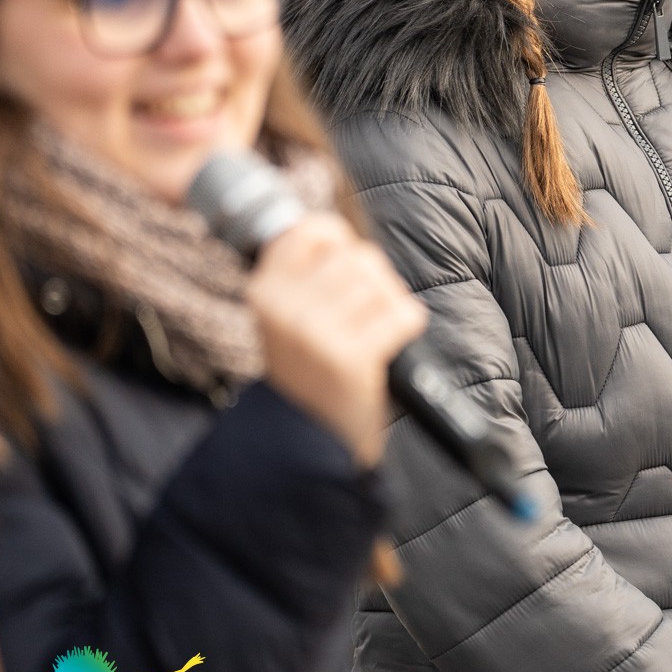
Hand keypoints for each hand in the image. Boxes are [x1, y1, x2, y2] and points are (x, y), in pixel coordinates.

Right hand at [244, 213, 426, 467]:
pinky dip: (407, 328)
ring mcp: (314, 332)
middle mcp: (283, 307)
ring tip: (374, 335)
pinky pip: (402, 315)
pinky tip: (388, 348)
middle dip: (376, 282)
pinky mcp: (349, 357)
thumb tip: (339, 229)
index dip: (340, 240)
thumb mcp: (289, 318)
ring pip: (382, 285)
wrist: (306, 441)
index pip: (311, 229)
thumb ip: (307, 275)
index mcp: (264, 291)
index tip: (348, 266)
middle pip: (359, 256)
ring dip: (391, 307)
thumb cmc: (310, 371)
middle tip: (367, 315)